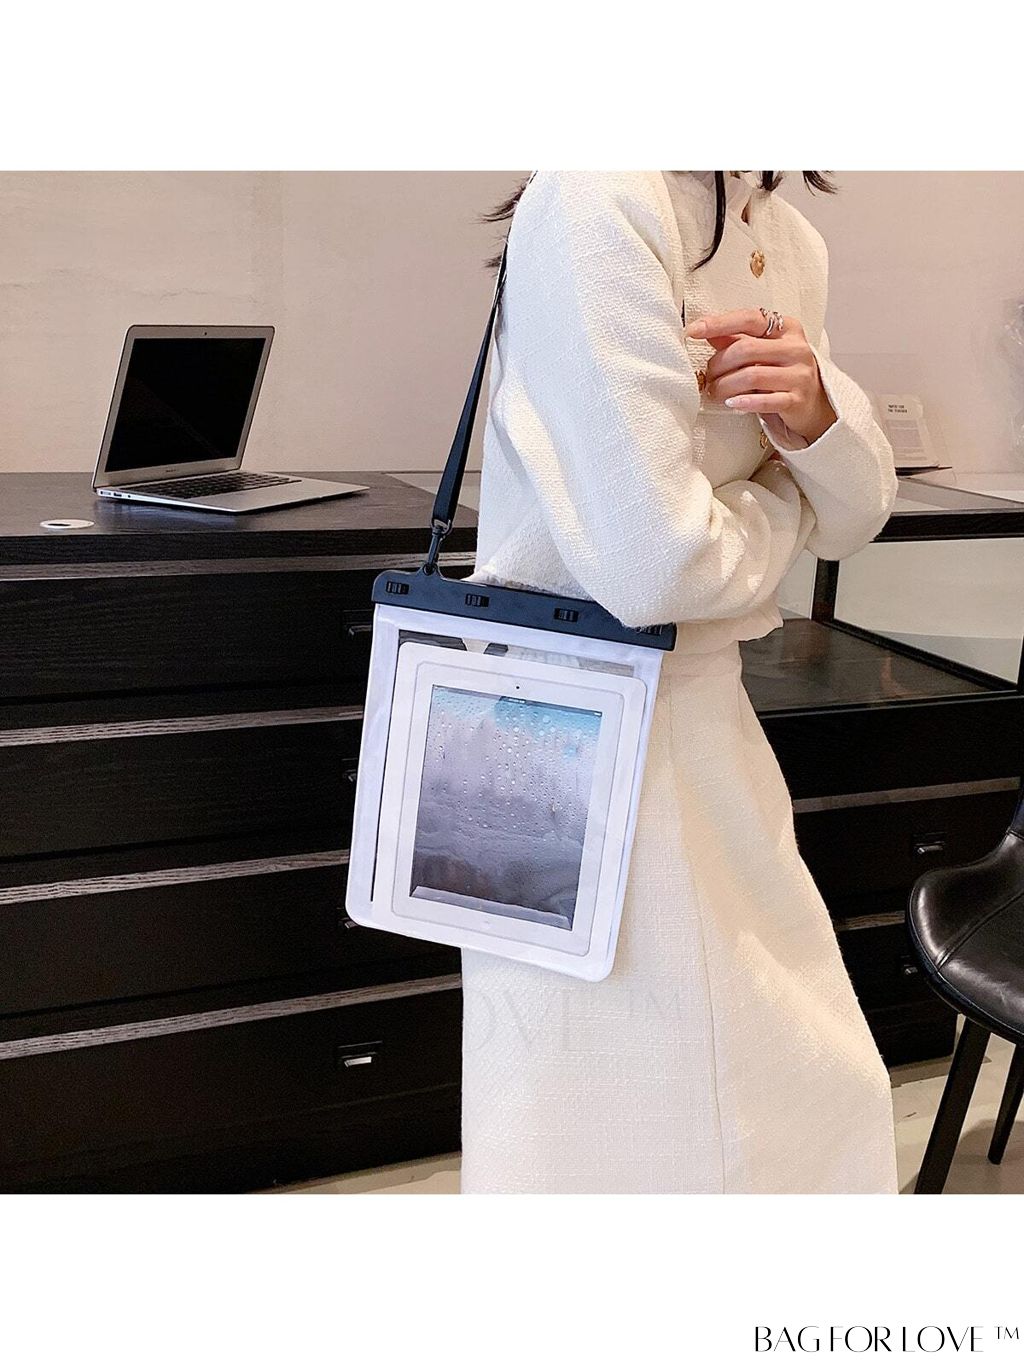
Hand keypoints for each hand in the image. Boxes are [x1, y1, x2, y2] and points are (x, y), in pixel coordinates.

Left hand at [684, 308, 836, 444]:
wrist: (814, 403)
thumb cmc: (782, 372)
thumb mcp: (762, 350)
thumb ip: (736, 338)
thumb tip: (705, 329)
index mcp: (787, 328)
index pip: (749, 318)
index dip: (718, 323)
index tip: (692, 330)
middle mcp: (795, 348)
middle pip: (745, 349)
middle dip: (718, 364)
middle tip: (707, 376)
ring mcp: (799, 375)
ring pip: (751, 376)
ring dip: (725, 385)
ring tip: (715, 392)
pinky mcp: (797, 400)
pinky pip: (765, 401)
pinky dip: (744, 402)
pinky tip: (732, 403)